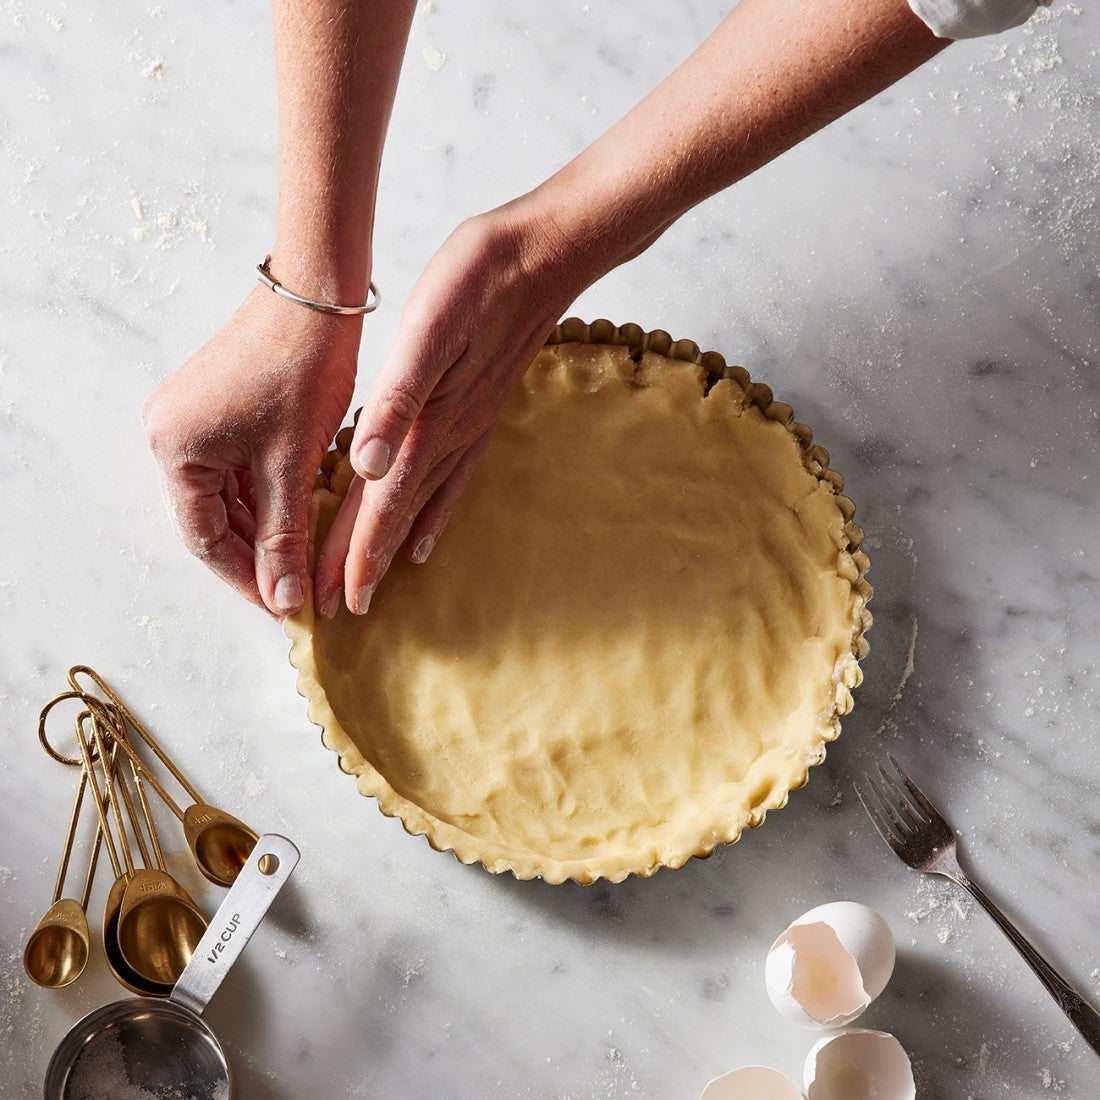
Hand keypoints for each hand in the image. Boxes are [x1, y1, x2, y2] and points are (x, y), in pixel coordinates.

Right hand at [143, 286, 361, 615]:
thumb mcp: (292, 465)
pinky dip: (268, 497)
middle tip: (297, 594)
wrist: (318, 294)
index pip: (205, 539)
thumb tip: (284, 601)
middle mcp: (171, 433)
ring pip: (229, 498)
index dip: (248, 580)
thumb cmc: (302, 371)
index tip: (286, 609)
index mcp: (174, 448)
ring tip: (302, 564)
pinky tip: (298, 519)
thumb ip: (284, 537)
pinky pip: (239, 470)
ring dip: (265, 530)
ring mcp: (194, 419)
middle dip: (257, 558)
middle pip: (213, 520)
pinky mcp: (220, 408)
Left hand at [314, 203, 581, 617]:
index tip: (334, 602)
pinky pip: (453, 478)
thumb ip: (397, 400)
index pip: (382, 505)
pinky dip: (434, 512)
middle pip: (398, 515)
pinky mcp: (478, 411)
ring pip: (422, 503)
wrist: (545, 253)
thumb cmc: (480, 280)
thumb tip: (364, 466)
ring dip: (396, 545)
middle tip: (339, 609)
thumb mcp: (430, 327)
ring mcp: (468, 427)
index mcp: (427, 422)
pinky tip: (428, 530)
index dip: (355, 554)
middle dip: (365, 562)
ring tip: (379, 581)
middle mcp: (449, 436)